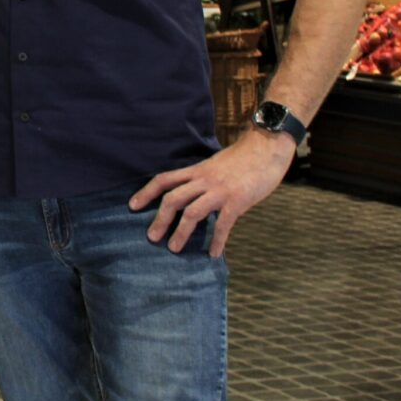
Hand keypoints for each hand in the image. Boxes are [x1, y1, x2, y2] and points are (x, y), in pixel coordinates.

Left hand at [128, 129, 294, 257]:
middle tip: (151, 237)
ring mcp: (220, 190)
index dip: (146, 192)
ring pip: (192, 213)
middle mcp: (204, 180)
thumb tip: (195, 193)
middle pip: (173, 198)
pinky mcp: (237, 200)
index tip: (133, 205)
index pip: (164, 179)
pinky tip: (214, 253)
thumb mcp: (216, 164)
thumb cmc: (244, 157)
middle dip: (159, 219)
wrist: (267, 146)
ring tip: (173, 249)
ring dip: (180, 232)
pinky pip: (223, 224)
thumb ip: (204, 178)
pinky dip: (217, 240)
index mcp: (197, 170)